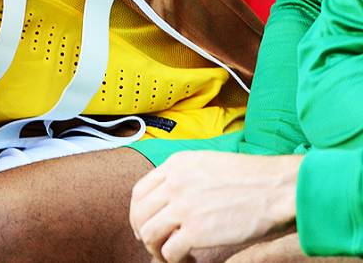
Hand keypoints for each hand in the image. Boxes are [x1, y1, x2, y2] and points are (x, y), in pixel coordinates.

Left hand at [129, 151, 300, 262]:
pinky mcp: (196, 230)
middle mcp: (174, 183)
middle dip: (144, 232)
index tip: (143, 224)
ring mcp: (183, 206)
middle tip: (154, 243)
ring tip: (171, 253)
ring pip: (149, 233)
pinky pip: (169, 251)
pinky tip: (187, 259)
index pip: (140, 192)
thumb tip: (169, 199)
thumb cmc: (253, 178)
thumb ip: (185, 177)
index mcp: (176, 165)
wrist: (280, 188)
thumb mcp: (208, 163)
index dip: (137, 212)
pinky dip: (174, 259)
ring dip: (157, 248)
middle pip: (140, 214)